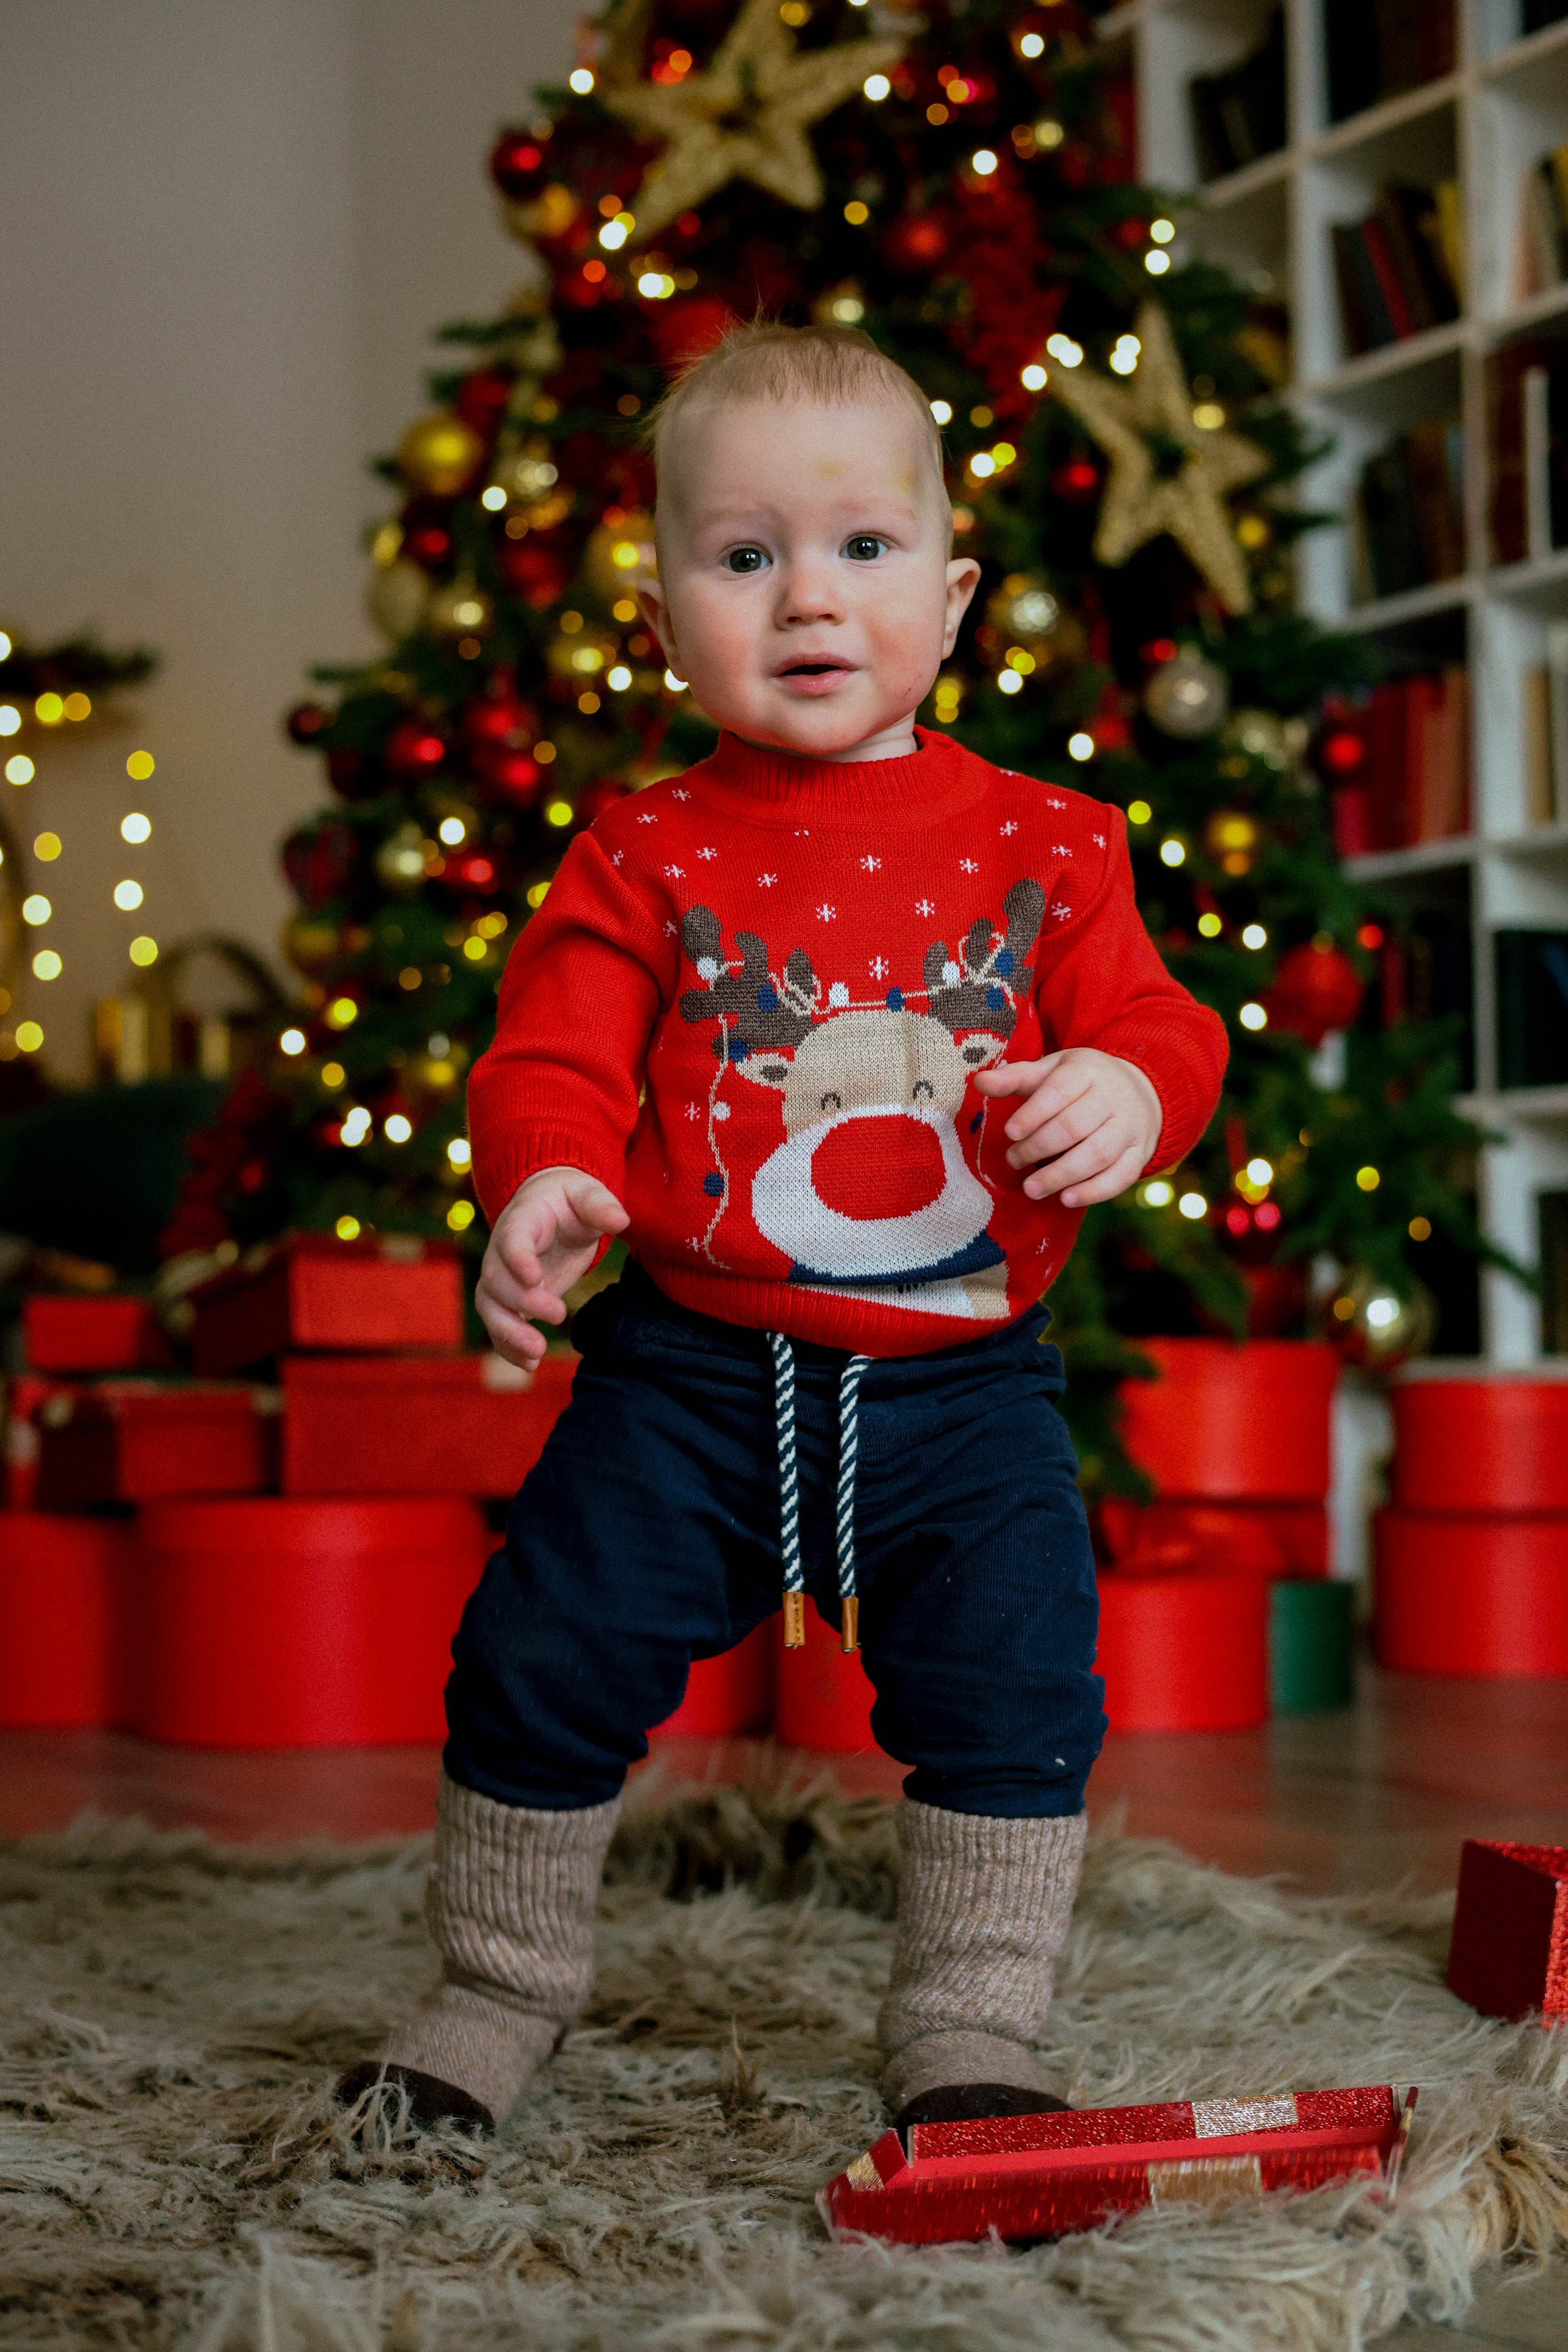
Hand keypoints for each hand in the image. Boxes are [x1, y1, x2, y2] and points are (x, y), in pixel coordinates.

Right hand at [476, 1165, 629, 1367]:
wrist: (549, 1207)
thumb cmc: (569, 1200)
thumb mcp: (586, 1193)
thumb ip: (600, 1206)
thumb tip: (620, 1221)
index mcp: (522, 1220)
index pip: (511, 1239)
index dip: (517, 1259)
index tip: (534, 1278)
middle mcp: (501, 1250)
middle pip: (496, 1279)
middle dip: (521, 1301)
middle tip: (558, 1314)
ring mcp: (502, 1277)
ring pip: (490, 1307)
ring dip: (508, 1334)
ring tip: (537, 1354)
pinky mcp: (509, 1300)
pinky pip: (499, 1325)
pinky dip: (508, 1347)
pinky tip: (530, 1365)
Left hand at [973, 1048, 1162, 1207]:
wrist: (1140, 1090)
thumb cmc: (1082, 1083)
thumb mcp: (1051, 1071)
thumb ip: (1016, 1078)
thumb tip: (980, 1081)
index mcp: (1087, 1071)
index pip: (1060, 1090)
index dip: (1033, 1114)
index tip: (1010, 1133)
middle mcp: (1113, 1097)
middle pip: (1075, 1125)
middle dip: (1039, 1147)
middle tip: (1013, 1160)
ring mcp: (1130, 1127)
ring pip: (1098, 1153)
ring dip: (1061, 1175)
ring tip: (1031, 1189)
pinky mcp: (1140, 1153)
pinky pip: (1121, 1176)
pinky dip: (1094, 1191)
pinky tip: (1066, 1199)